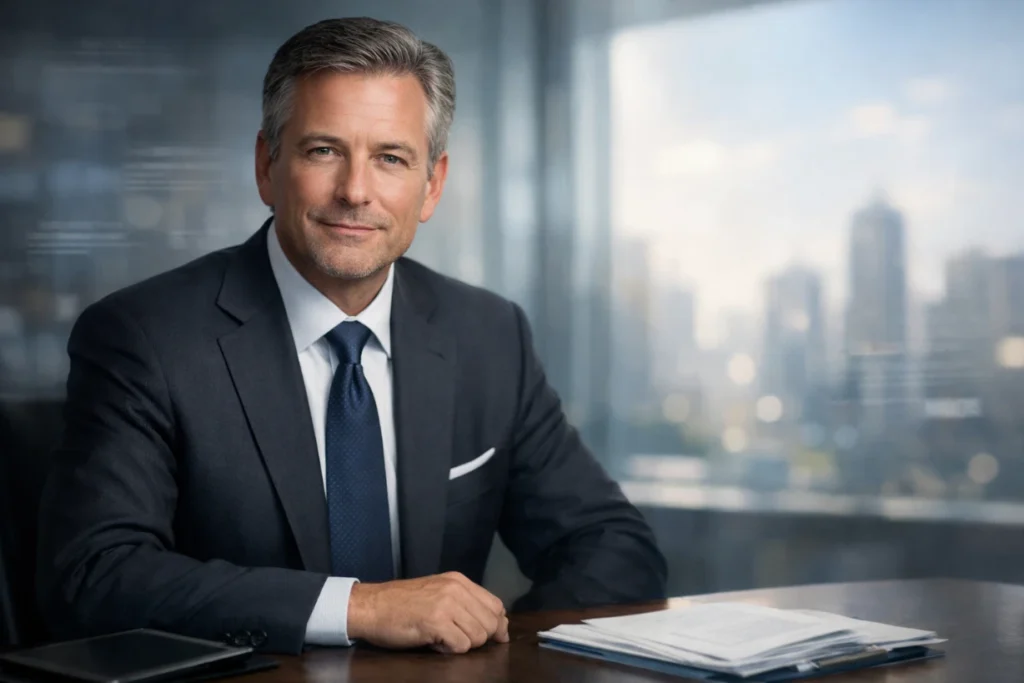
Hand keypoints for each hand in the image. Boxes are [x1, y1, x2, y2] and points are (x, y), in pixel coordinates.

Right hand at [347, 571, 509, 652]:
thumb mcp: (437, 593)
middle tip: (457, 638)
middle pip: (491, 623)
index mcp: (458, 581)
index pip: (496, 605)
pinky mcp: (436, 621)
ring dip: (462, 644)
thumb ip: (464, 603)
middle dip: (479, 638)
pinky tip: (434, 642)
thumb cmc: (400, 603)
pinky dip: (449, 650)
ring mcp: (447, 604)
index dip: (497, 625)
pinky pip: (461, 645)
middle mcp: (456, 589)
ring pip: (479, 636)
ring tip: (442, 638)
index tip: (495, 638)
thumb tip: (496, 623)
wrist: (370, 605)